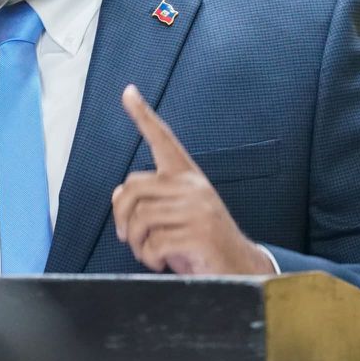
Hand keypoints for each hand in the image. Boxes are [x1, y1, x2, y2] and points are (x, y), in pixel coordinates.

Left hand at [111, 84, 274, 274]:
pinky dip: (149, 258)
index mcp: (188, 177)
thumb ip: (151, 201)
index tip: (128, 91)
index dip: (143, 115)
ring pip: (139, 218)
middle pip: (132, 188)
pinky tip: (160, 262)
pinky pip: (153, 242)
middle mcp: (193, 186)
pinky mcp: (199, 234)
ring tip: (147, 253)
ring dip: (136, 243)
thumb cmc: (203, 242)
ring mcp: (197, 209)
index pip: (163, 139)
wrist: (242, 269)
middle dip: (121, 216)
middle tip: (126, 237)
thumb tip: (117, 194)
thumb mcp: (177, 216)